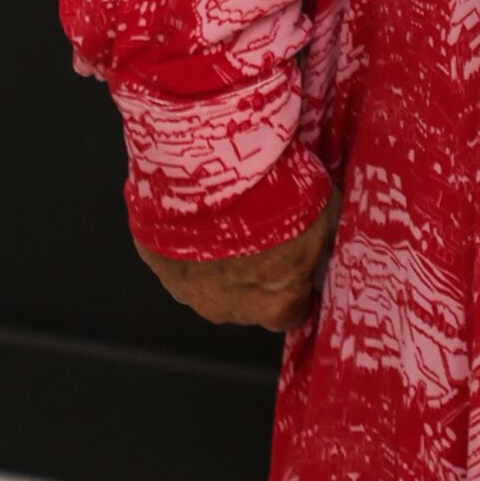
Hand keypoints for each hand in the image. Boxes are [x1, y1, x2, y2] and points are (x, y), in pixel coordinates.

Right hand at [133, 183, 341, 332]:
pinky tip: (200, 206)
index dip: (298, 285)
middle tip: (262, 228)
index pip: (293, 311)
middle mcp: (228, 309)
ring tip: (229, 213)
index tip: (300, 260)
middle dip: (256, 269)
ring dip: (218, 254)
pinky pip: (175, 254)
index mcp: (275, 306)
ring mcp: (186, 289)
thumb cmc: (272, 194)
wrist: (212, 168)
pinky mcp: (154, 262)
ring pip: (208, 279)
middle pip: (249, 299)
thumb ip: (321, 238)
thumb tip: (323, 239)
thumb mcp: (325, 212)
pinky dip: (187, 237)